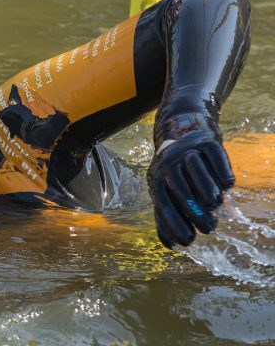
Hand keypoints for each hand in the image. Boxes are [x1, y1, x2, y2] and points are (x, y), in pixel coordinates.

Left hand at [147, 129, 234, 247]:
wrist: (181, 137)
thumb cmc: (175, 175)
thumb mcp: (165, 192)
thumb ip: (166, 217)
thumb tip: (171, 245)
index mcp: (156, 179)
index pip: (163, 204)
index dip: (174, 224)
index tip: (188, 242)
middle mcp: (168, 163)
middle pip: (180, 189)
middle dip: (194, 212)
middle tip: (208, 229)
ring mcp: (187, 150)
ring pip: (195, 168)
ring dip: (206, 189)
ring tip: (215, 206)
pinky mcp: (206, 142)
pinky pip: (214, 154)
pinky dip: (221, 170)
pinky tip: (228, 186)